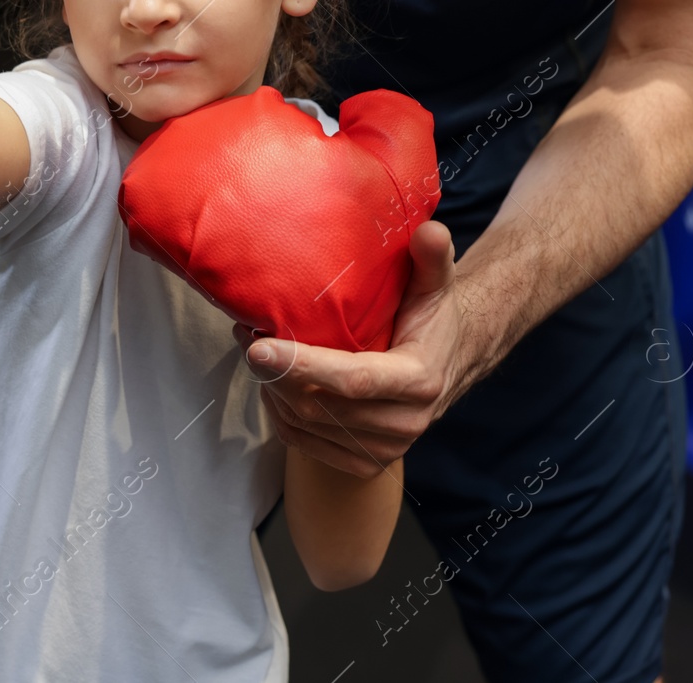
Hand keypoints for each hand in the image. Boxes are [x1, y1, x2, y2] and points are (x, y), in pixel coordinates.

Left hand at [235, 219, 474, 477]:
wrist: (447, 365)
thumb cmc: (431, 318)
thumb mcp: (436, 285)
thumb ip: (433, 258)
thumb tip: (429, 230)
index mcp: (420, 381)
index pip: (354, 380)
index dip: (304, 366)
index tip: (259, 346)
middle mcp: (404, 423)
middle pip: (320, 405)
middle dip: (274, 371)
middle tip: (245, 333)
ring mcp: (383, 449)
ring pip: (305, 424)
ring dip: (270, 388)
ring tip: (253, 349)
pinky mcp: (363, 462)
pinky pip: (303, 441)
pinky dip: (279, 411)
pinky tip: (272, 381)